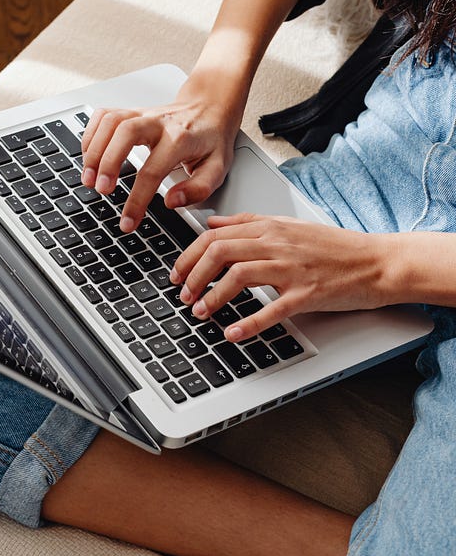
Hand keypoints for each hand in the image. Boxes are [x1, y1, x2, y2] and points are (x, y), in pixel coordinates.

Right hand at [79, 72, 244, 232]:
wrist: (211, 107)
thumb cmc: (211, 139)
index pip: (153, 171)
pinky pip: (103, 115)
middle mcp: (158, 122)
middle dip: (107, 162)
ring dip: (94, 149)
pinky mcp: (130, 111)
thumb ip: (198, 189)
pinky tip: (89, 155)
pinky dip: (90, 135)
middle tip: (100, 189)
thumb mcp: (218, 168)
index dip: (137, 200)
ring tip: (88, 177)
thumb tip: (171, 202)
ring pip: (110, 121)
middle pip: (125, 133)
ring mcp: (142, 113)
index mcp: (181, 139)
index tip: (128, 221)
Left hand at [169, 213, 396, 341]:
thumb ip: (248, 223)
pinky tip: (232, 333)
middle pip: (219, 252)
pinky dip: (248, 323)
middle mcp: (278, 244)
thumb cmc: (335, 247)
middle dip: (193, 275)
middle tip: (182, 295)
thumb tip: (212, 222)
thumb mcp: (288, 225)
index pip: (214, 236)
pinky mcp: (308, 293)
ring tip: (200, 313)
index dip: (188, 255)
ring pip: (239, 275)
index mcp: (270, 228)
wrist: (379, 261)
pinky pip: (272, 309)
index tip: (177, 273)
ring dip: (212, 296)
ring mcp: (293, 268)